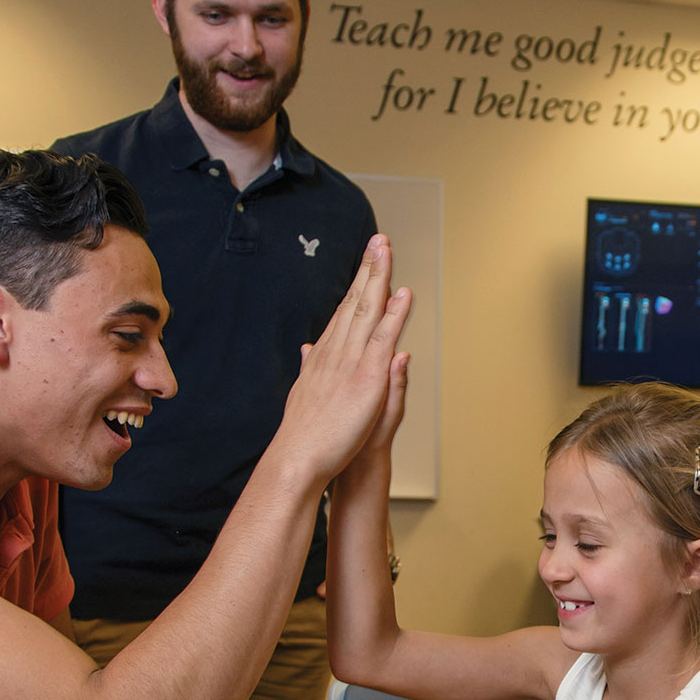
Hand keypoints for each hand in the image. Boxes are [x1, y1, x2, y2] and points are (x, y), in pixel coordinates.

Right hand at [273, 235, 411, 485]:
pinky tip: (402, 293)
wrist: (297, 459)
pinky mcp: (365, 377)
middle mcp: (335, 352)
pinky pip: (382, 338)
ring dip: (379, 278)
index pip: (343, 314)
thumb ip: (310, 367)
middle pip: (353, 303)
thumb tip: (309, 347)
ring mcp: (350, 362)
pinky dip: (393, 314)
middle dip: (367, 269)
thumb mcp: (306, 393)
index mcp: (324, 357)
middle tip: (378, 240)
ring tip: (386, 249)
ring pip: (367, 311)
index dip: (355, 286)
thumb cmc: (304, 436)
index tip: (364, 263)